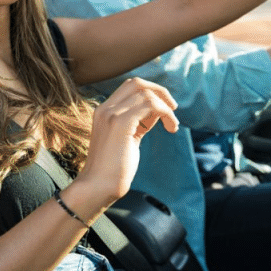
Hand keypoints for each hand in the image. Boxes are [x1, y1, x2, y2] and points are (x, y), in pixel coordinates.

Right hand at [75, 78, 178, 202]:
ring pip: (146, 94)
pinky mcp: (121, 123)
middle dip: (160, 92)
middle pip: (137, 83)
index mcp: (104, 111)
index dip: (151, 93)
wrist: (98, 187)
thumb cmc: (113, 169)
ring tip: (172, 126)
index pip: (130, 87)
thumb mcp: (127, 138)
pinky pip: (150, 105)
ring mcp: (111, 114)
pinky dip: (165, 113)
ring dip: (166, 107)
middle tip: (173, 109)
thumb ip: (138, 122)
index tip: (164, 110)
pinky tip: (171, 128)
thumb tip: (157, 111)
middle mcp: (106, 108)